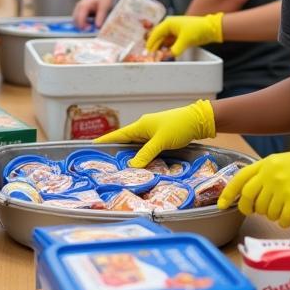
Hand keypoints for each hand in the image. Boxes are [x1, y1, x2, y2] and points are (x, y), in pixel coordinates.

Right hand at [73, 0, 114, 27]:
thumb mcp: (104, 7)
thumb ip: (100, 17)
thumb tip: (97, 27)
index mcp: (84, 6)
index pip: (79, 19)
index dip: (83, 26)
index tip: (90, 30)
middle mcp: (79, 6)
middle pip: (75, 20)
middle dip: (81, 26)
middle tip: (90, 29)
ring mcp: (79, 7)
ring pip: (76, 19)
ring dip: (81, 24)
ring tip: (90, 26)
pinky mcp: (80, 9)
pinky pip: (78, 17)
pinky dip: (82, 22)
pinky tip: (89, 22)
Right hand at [96, 99, 215, 167]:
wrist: (198, 120)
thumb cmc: (178, 126)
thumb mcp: (161, 141)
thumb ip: (146, 154)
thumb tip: (131, 167)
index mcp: (140, 126)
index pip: (117, 135)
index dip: (104, 142)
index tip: (91, 147)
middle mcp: (143, 129)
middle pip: (124, 142)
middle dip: (114, 152)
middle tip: (103, 165)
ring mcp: (151, 134)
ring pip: (135, 147)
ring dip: (129, 156)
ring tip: (118, 168)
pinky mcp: (159, 139)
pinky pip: (145, 149)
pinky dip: (140, 157)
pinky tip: (139, 166)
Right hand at [147, 13, 223, 55]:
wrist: (211, 28)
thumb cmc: (198, 29)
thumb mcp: (185, 40)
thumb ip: (175, 50)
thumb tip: (167, 57)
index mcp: (168, 23)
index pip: (156, 34)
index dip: (151, 43)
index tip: (147, 52)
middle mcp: (170, 26)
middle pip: (158, 37)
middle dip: (154, 46)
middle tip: (150, 56)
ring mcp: (174, 31)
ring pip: (164, 41)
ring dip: (160, 48)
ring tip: (157, 56)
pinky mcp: (179, 36)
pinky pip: (170, 42)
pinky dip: (167, 48)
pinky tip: (165, 54)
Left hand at [217, 145, 289, 227]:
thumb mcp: (282, 161)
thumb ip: (265, 173)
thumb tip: (249, 192)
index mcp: (266, 164)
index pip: (239, 179)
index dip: (228, 193)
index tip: (221, 204)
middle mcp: (270, 175)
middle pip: (249, 198)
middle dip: (248, 208)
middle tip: (254, 212)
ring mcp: (282, 189)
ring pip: (265, 211)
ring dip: (271, 214)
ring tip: (282, 208)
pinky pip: (281, 219)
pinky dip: (284, 221)